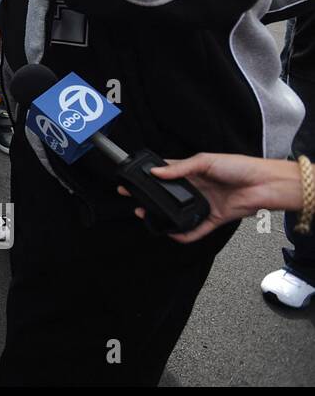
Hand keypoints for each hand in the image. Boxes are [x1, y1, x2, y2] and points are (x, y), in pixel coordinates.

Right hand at [118, 153, 303, 243]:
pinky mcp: (213, 218)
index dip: (148, 176)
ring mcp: (203, 204)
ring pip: (178, 213)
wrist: (264, 184)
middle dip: (149, 197)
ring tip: (146, 214)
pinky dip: (183, 234)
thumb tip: (156, 172)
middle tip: (132, 198)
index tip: (132, 179)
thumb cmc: (240, 167)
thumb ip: (180, 168)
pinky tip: (172, 233)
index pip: (165, 173)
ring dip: (162, 215)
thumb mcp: (206, 161)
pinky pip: (195, 229)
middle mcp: (196, 188)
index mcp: (192, 171)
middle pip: (167, 195)